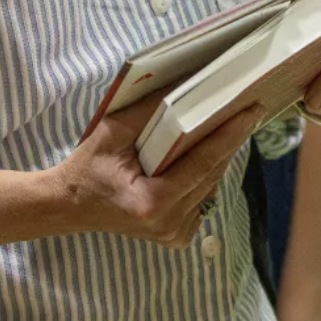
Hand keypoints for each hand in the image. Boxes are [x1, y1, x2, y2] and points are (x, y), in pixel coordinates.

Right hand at [51, 95, 263, 248]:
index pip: (204, 163)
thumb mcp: (112, 134)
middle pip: (212, 174)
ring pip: (211, 186)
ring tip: (232, 125)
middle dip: (229, 140)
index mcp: (152, 203)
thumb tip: (184, 85)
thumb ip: (148, 112)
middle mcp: (169, 223)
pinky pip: (204, 198)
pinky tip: (208, 153)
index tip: (252, 111)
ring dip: (220, 157)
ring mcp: (174, 233)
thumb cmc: (87, 167)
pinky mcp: (177, 235)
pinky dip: (207, 175)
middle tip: (247, 109)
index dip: (230, 134)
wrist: (68, 206)